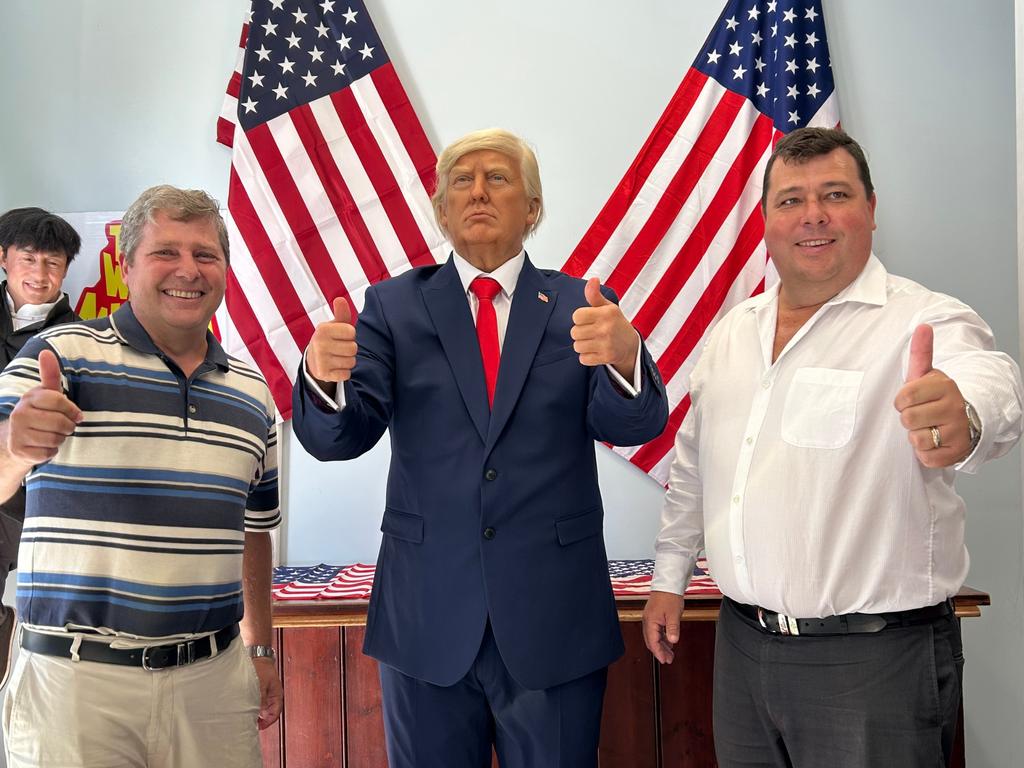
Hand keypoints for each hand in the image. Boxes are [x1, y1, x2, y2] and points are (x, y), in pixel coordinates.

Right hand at [6, 349, 81, 464]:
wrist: (17, 439)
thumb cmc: (40, 413)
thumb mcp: (46, 394)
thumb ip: (50, 375)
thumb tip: (46, 352)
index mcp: (29, 398)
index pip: (58, 400)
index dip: (72, 410)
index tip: (76, 414)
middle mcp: (19, 414)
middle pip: (59, 422)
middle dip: (67, 427)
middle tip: (63, 427)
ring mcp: (18, 434)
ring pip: (55, 439)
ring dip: (60, 439)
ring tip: (53, 435)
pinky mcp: (20, 451)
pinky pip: (48, 453)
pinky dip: (52, 451)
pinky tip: (45, 446)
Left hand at [251, 657, 282, 729]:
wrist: (257, 657)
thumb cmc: (261, 668)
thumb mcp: (261, 684)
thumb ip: (260, 699)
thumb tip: (258, 712)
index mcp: (277, 695)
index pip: (275, 713)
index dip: (268, 722)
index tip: (260, 726)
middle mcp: (272, 697)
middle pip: (269, 714)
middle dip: (261, 720)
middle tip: (251, 724)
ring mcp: (266, 695)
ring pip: (263, 710)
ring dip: (256, 714)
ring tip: (247, 717)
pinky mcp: (259, 693)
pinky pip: (257, 704)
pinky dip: (253, 708)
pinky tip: (246, 709)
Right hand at [306, 297, 357, 394]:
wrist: (313, 361)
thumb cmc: (330, 339)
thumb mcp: (335, 325)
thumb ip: (341, 313)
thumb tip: (340, 299)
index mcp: (323, 329)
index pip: (352, 332)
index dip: (350, 335)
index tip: (341, 337)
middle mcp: (319, 343)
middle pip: (353, 348)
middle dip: (350, 349)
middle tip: (339, 349)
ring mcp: (320, 359)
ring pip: (351, 362)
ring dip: (348, 361)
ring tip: (337, 358)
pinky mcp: (323, 374)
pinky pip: (346, 374)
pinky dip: (344, 372)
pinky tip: (335, 368)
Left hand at [571, 278, 638, 380]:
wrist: (631, 346)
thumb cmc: (615, 323)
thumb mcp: (607, 307)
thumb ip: (595, 295)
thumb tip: (592, 279)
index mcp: (606, 313)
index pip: (576, 316)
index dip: (579, 318)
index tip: (588, 320)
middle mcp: (606, 328)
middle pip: (574, 332)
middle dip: (579, 333)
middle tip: (590, 332)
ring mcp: (606, 344)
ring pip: (577, 346)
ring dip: (582, 345)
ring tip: (593, 342)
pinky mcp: (606, 357)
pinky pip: (583, 359)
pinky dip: (586, 357)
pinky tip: (596, 351)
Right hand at [642, 590, 683, 663]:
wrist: (668, 584)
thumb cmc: (669, 596)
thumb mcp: (673, 614)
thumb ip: (673, 629)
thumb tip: (673, 641)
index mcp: (650, 621)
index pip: (653, 642)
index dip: (659, 653)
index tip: (664, 660)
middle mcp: (648, 621)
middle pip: (651, 641)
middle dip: (660, 651)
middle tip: (668, 659)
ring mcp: (650, 618)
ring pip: (654, 637)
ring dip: (661, 645)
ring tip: (670, 653)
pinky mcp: (654, 616)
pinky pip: (656, 631)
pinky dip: (662, 638)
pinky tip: (669, 642)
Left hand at [893, 324, 970, 467]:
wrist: (965, 420)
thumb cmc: (936, 397)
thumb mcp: (927, 374)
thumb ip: (921, 352)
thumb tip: (922, 326)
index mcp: (945, 386)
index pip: (904, 397)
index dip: (901, 401)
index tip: (910, 400)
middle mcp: (956, 408)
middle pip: (908, 419)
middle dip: (909, 419)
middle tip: (921, 415)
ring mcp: (959, 431)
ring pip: (916, 440)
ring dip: (916, 436)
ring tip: (928, 428)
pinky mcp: (958, 453)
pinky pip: (926, 458)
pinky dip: (925, 453)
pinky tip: (935, 442)